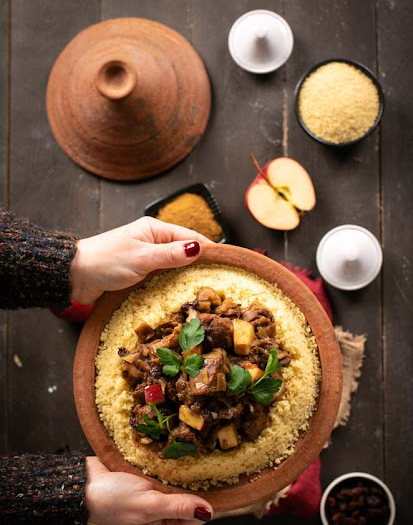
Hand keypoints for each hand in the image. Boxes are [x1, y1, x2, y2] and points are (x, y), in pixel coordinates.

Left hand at [70, 216, 210, 304]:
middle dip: (199, 264)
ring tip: (204, 290)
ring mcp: (146, 257)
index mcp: (154, 229)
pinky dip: (171, 284)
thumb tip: (199, 248)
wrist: (74, 276)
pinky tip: (181, 294)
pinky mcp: (139, 273)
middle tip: (218, 280)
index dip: (208, 249)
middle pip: (183, 251)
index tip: (226, 262)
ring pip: (174, 266)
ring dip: (185, 276)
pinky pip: (162, 277)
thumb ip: (171, 254)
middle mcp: (152, 241)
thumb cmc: (106, 262)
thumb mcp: (142, 258)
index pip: (190, 236)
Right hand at [84, 457, 212, 524]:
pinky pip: (165, 472)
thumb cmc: (112, 499)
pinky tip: (172, 453)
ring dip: (182, 471)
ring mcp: (153, 496)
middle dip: (195, 483)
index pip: (196, 517)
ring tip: (189, 454)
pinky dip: (169, 464)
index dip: (207, 500)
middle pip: (189, 499)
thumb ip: (178, 507)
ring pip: (178, 483)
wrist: (83, 482)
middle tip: (206, 462)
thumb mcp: (148, 504)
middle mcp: (160, 515)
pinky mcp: (146, 479)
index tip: (218, 479)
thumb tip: (209, 513)